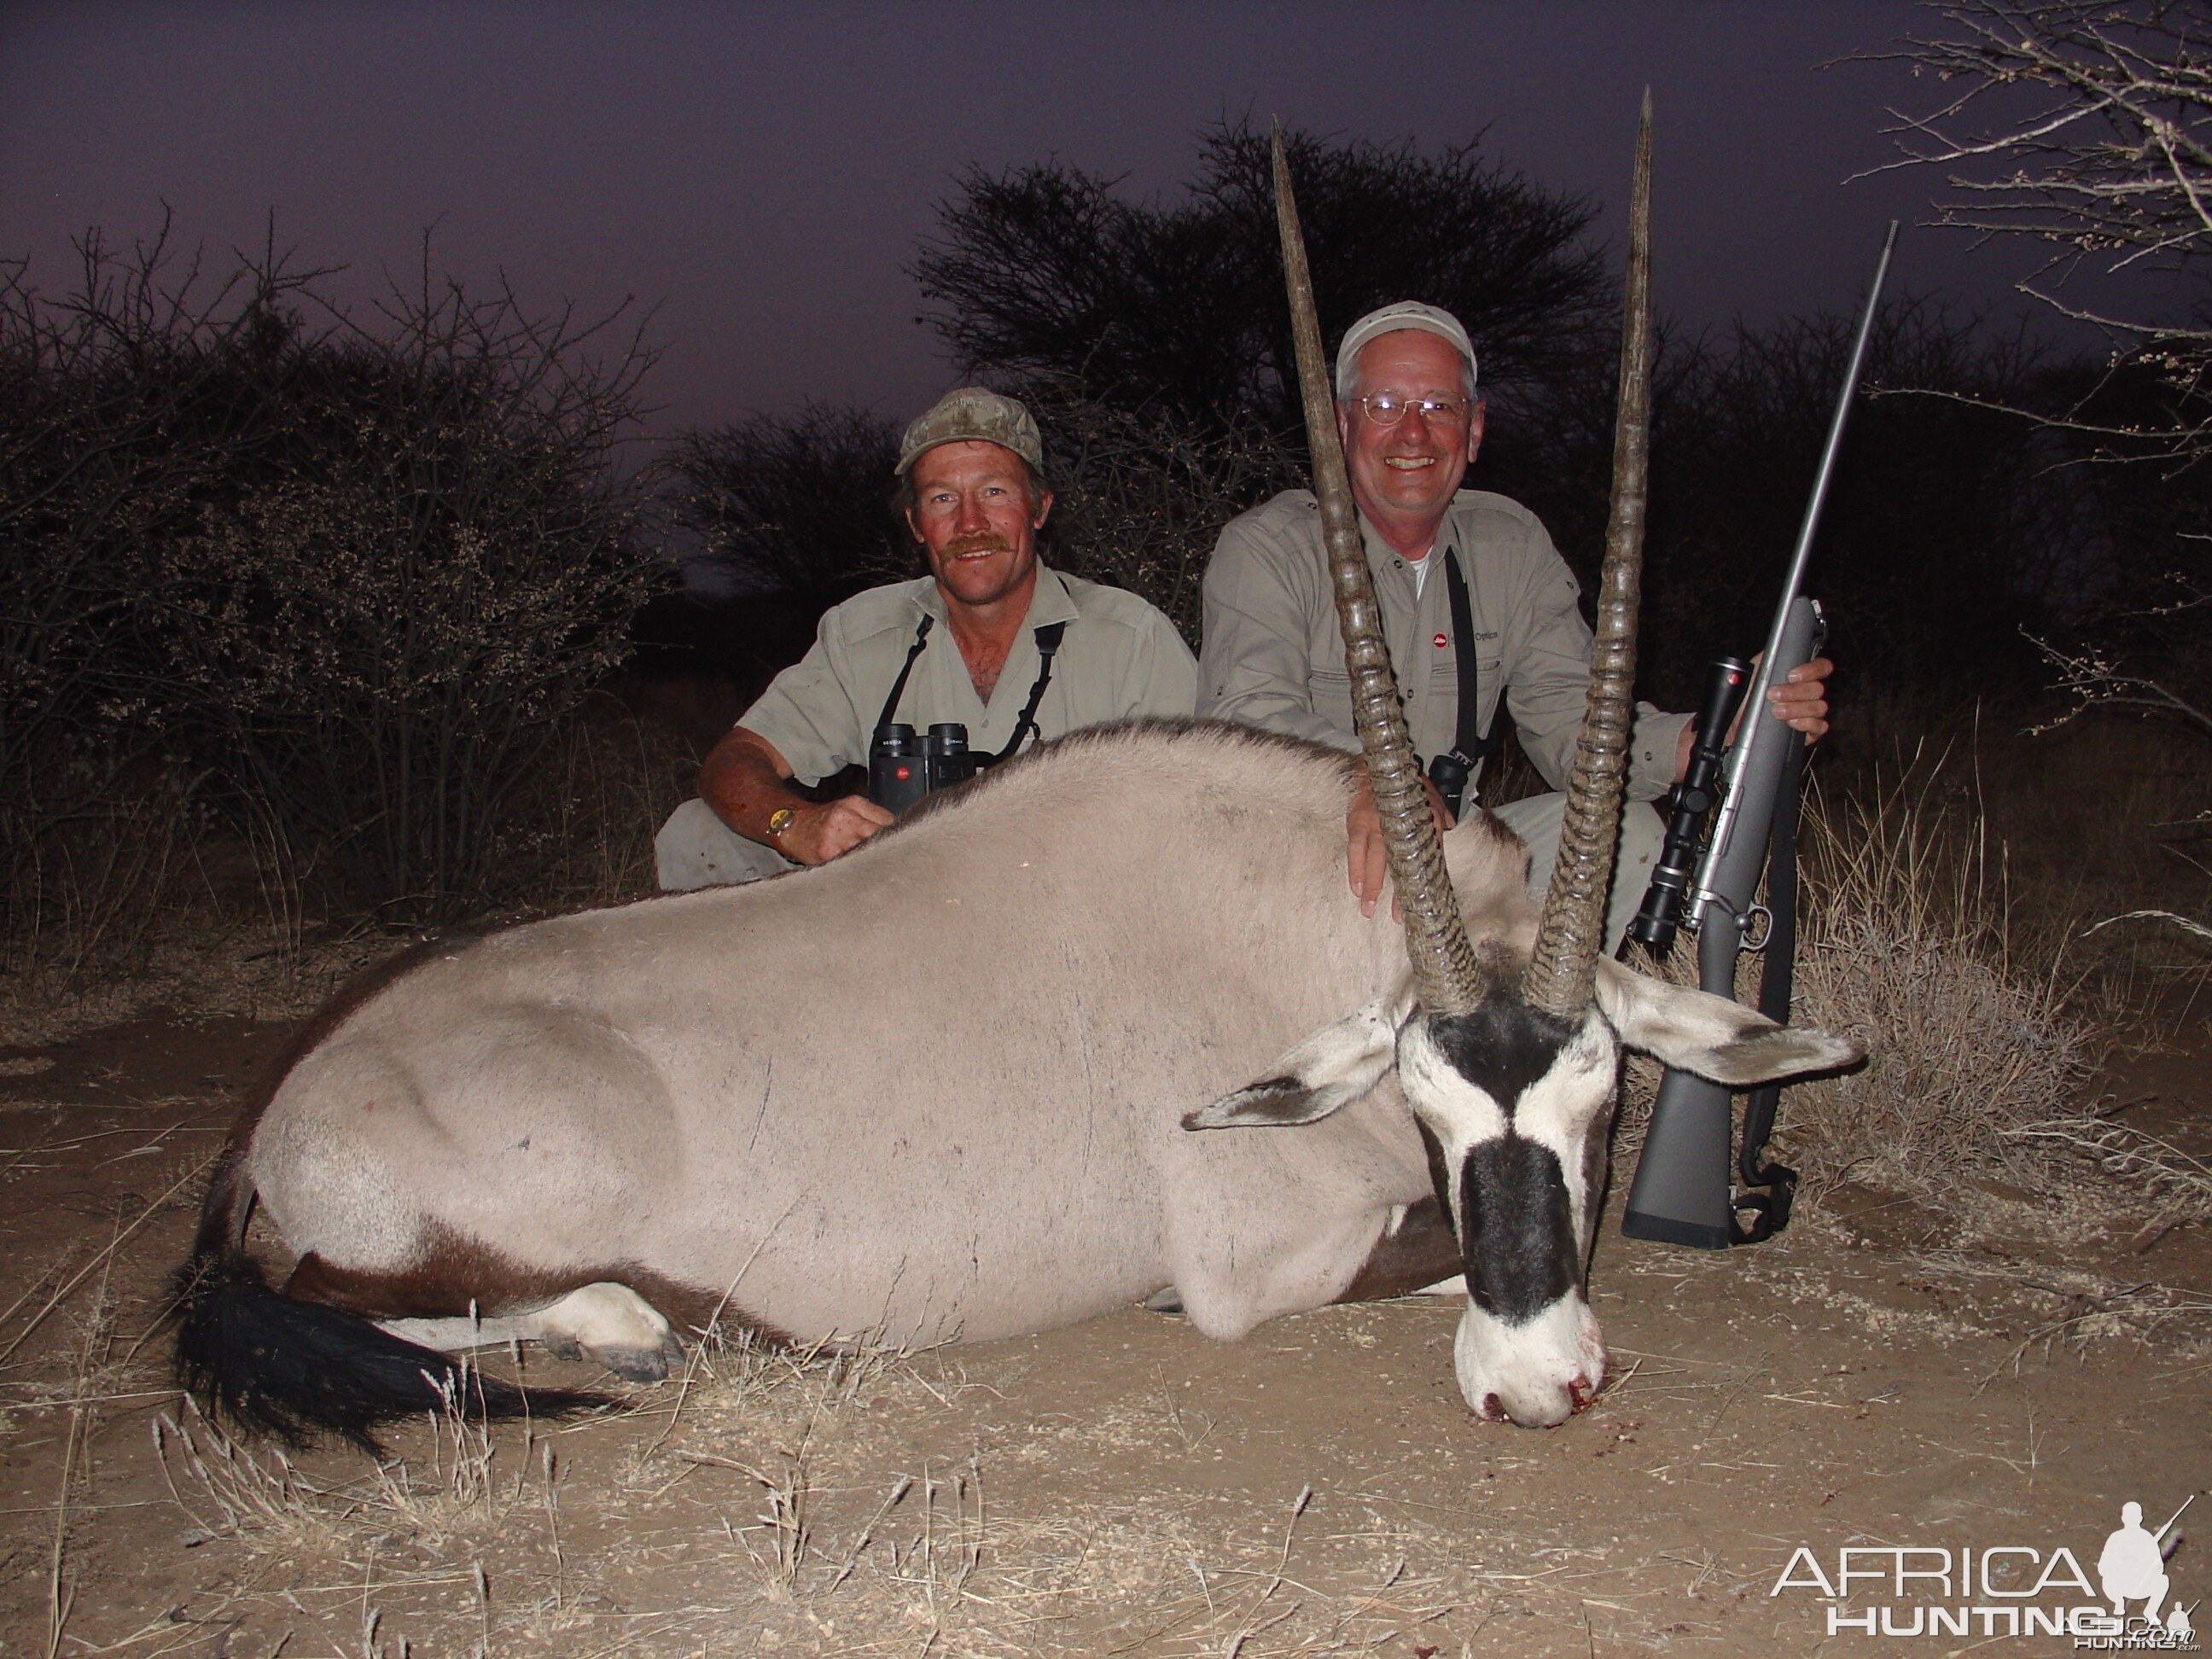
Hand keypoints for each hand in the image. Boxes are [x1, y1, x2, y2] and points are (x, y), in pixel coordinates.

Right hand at [778, 795, 893, 864]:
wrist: (793, 826)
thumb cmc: (825, 819)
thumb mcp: (849, 807)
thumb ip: (874, 815)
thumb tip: (899, 830)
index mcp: (855, 805)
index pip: (887, 821)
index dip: (898, 835)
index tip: (903, 845)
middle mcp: (846, 819)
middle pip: (879, 838)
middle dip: (887, 849)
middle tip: (895, 861)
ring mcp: (836, 838)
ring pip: (867, 854)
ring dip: (874, 861)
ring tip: (878, 868)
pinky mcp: (827, 855)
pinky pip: (850, 865)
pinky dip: (858, 869)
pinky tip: (860, 871)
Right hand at [1347, 772, 1455, 918]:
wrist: (1376, 764)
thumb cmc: (1405, 785)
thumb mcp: (1431, 797)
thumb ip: (1441, 815)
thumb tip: (1451, 828)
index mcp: (1421, 823)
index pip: (1422, 859)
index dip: (1420, 884)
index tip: (1418, 906)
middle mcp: (1398, 826)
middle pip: (1397, 865)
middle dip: (1394, 893)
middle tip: (1394, 916)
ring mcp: (1375, 824)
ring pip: (1374, 860)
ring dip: (1370, 886)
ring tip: (1368, 909)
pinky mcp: (1356, 821)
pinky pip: (1354, 849)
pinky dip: (1355, 869)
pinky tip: (1356, 888)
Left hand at [1672, 654, 1835, 779]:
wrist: (1736, 723)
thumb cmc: (1747, 697)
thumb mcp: (1753, 674)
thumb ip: (1766, 660)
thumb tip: (1772, 650)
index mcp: (1800, 676)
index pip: (1820, 667)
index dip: (1811, 670)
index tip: (1791, 675)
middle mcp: (1808, 693)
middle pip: (1817, 689)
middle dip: (1794, 692)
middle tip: (1773, 695)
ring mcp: (1811, 712)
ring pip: (1819, 707)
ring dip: (1796, 709)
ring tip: (1776, 711)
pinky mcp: (1810, 731)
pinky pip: (1819, 727)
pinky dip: (1806, 725)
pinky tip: (1790, 723)